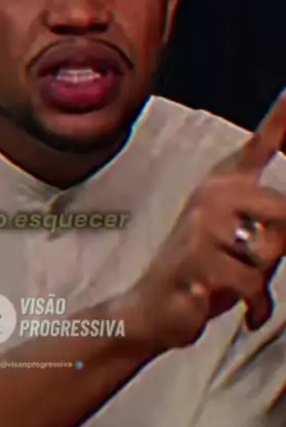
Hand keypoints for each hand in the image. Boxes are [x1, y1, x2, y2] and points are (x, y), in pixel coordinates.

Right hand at [130, 90, 285, 349]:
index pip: (261, 144)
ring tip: (231, 283)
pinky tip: (229, 304)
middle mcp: (212, 195)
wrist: (153, 309)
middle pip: (284, 213)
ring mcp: (200, 226)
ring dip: (259, 281)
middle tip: (247, 264)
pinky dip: (252, 304)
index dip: (282, 117)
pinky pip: (250, 283)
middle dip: (278, 250)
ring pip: (268, 253)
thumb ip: (278, 225)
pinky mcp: (195, 259)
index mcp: (224, 185)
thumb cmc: (206, 271)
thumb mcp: (247, 243)